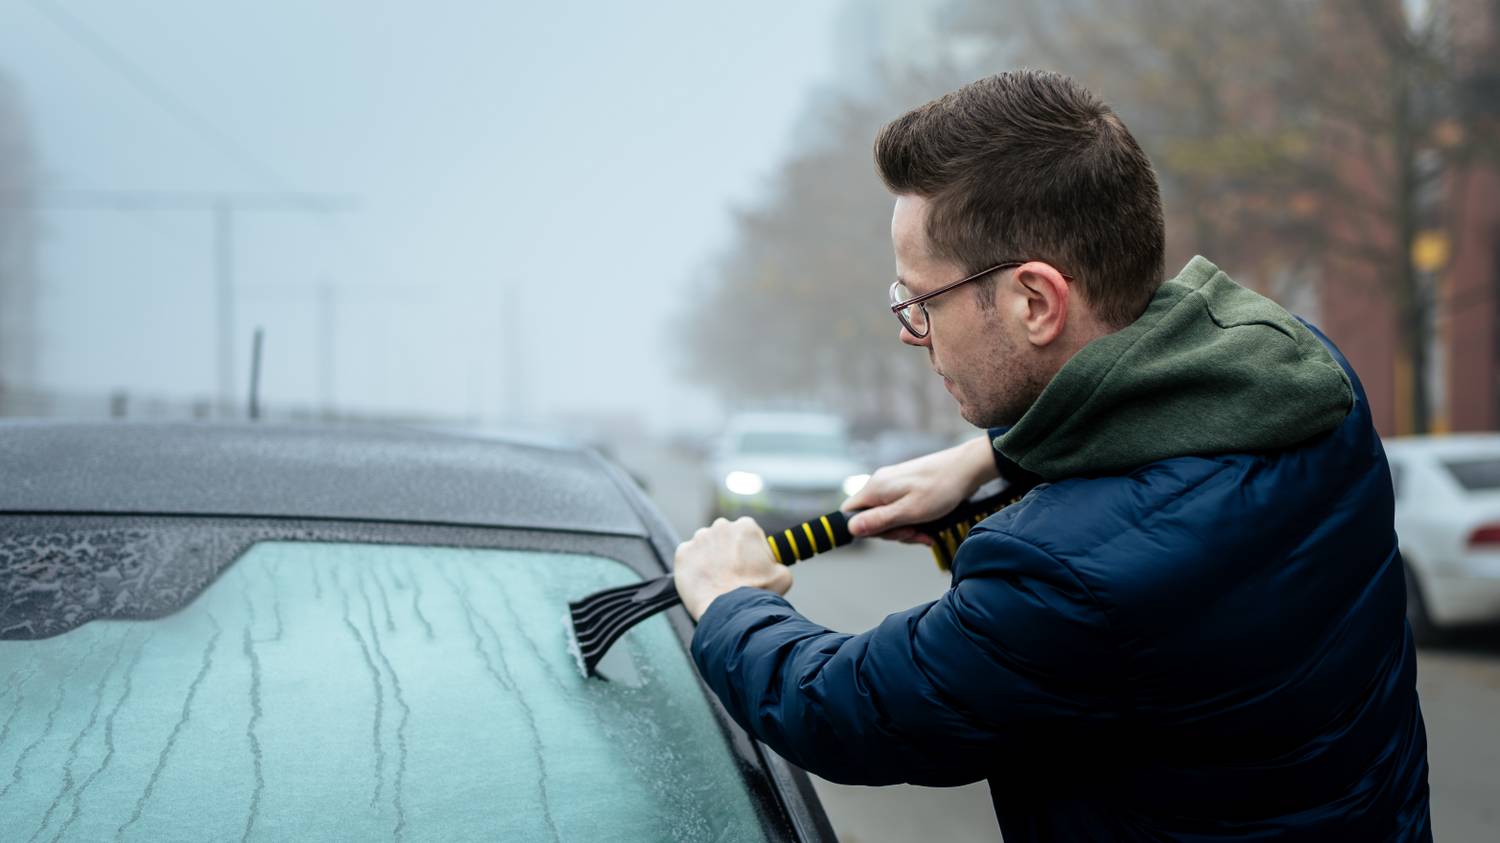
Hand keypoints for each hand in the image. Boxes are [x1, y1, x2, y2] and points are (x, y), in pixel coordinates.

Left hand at [674, 517, 791, 619]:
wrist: (732, 611)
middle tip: (732, 574)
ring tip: (716, 580)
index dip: (749, 550)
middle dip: (727, 551)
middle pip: (724, 536)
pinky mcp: (682, 553)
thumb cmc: (759, 593)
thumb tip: (774, 567)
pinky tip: (703, 582)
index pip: (747, 533)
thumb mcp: (783, 575)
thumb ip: (777, 563)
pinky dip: (693, 567)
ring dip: (709, 558)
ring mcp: (699, 539)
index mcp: (746, 527)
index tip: (748, 564)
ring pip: (705, 546)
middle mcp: (721, 526)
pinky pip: (688, 557)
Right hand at [842, 435, 998, 541]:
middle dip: (892, 531)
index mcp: (876, 488)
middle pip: (871, 517)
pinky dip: (912, 520)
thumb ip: (879, 521)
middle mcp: (880, 484)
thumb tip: (851, 529)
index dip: (862, 529)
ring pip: (888, 515)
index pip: (849, 512)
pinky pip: (900, 509)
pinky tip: (928, 527)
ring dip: (905, 528)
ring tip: (925, 532)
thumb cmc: (941, 488)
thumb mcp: (910, 511)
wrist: (967, 468)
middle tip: (914, 533)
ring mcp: (893, 484)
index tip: (887, 534)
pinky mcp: (906, 486)